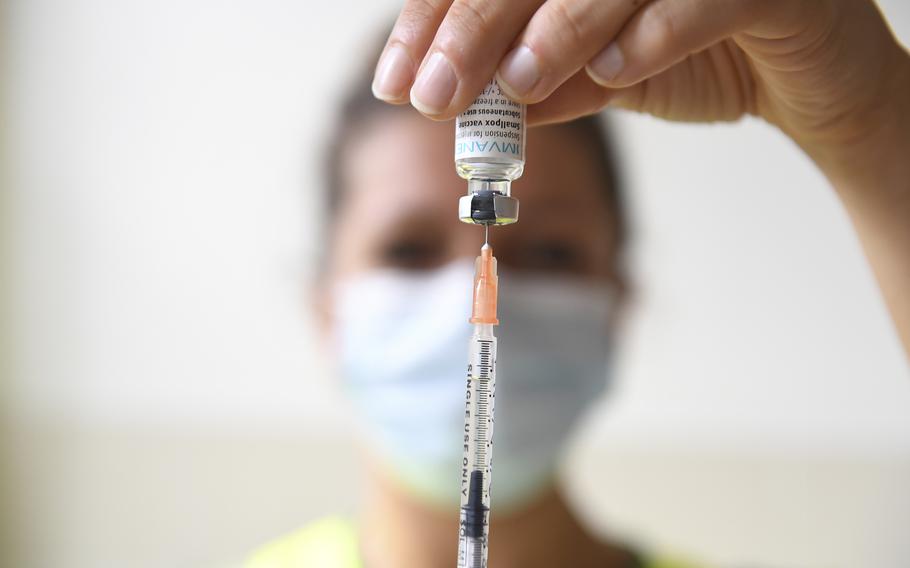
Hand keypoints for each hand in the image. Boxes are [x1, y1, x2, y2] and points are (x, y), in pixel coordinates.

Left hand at [371, 0, 909, 355]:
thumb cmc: (698, 56)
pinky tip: (614, 75)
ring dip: (557, 28)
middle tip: (432, 94)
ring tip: (515, 84)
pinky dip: (655, 36)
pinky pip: (704, 0)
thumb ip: (541, 84)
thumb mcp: (602, 76)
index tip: (399, 79)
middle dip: (472, 28)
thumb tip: (465, 106)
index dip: (437, 19)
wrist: (803, 79)